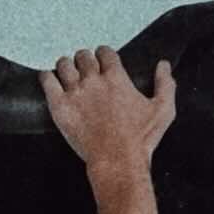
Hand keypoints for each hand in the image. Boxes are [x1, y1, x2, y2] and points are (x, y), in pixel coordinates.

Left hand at [40, 44, 170, 184]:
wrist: (118, 161)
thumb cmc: (140, 139)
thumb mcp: (163, 111)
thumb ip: (166, 85)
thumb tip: (164, 66)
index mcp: (116, 78)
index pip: (105, 52)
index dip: (104, 55)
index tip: (103, 61)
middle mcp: (93, 81)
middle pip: (83, 56)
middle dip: (85, 60)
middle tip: (85, 69)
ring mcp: (75, 92)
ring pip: (64, 64)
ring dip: (67, 66)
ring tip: (68, 73)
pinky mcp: (60, 106)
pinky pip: (47, 80)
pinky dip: (48, 77)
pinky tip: (51, 79)